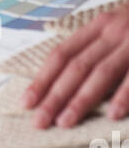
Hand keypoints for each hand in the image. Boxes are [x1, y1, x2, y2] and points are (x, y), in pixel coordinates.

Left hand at [21, 4, 128, 127]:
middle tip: (39, 120)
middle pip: (76, 66)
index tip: (27, 101)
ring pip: (101, 72)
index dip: (43, 78)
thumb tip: (59, 76)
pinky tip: (111, 114)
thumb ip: (91, 46)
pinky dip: (123, 96)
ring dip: (81, 99)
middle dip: (55, 95)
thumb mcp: (112, 26)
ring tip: (65, 121)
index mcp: (96, 26)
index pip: (62, 53)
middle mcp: (111, 32)